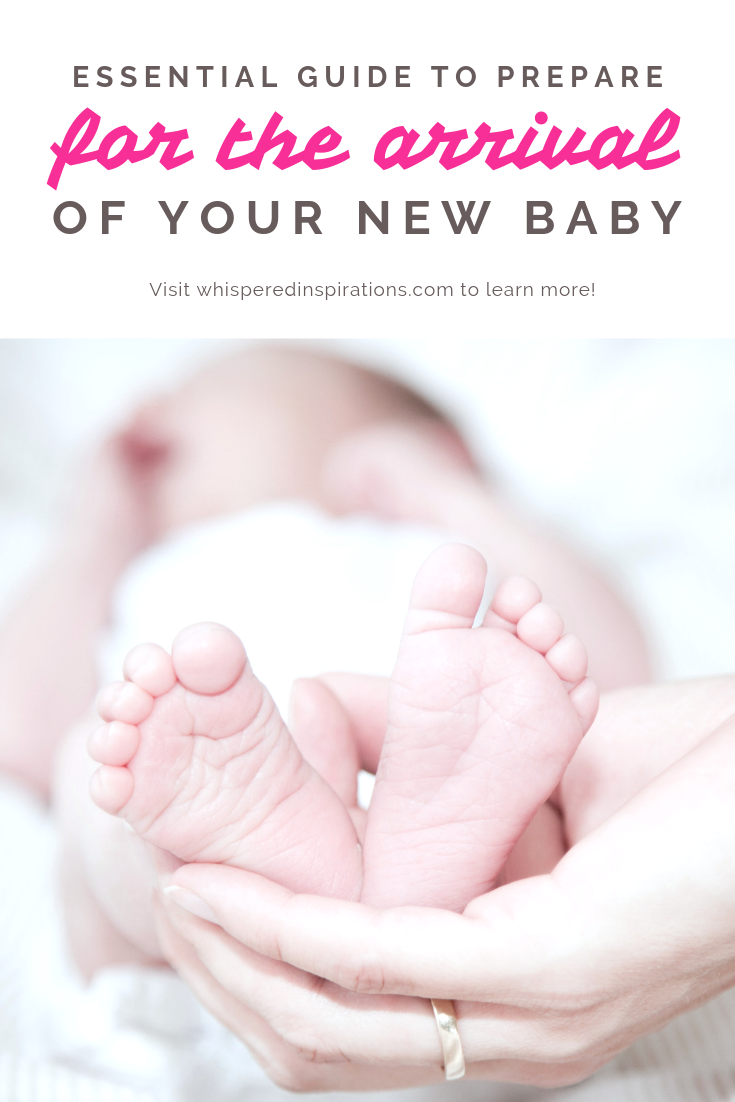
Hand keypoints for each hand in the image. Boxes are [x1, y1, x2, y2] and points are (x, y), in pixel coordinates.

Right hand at [155, 698, 734, 1090]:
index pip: (353, 1027)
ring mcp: (532, 1016)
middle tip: (168, 899)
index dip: (256, 973)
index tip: (195, 905)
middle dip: (224, 975)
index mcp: (513, 1004)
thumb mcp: (539, 777)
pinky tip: (238, 890)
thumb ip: (436, 770)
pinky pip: (388, 961)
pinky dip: (297, 929)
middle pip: (321, 1044)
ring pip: (335, 1021)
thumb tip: (329, 726)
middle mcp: (515, 1037)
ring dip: (239, 956)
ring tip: (180, 891)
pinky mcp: (547, 970)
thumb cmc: (693, 782)